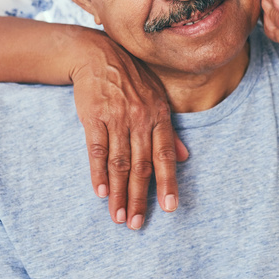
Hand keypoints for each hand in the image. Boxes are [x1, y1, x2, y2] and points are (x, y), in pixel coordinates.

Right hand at [70, 31, 188, 229]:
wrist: (98, 55)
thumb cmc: (131, 80)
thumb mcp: (156, 98)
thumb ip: (168, 130)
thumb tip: (184, 157)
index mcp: (159, 115)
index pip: (165, 154)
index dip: (167, 182)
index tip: (169, 208)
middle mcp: (140, 118)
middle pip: (141, 165)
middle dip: (139, 197)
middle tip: (136, 223)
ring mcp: (116, 118)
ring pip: (119, 163)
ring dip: (118, 193)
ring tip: (118, 217)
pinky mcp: (93, 117)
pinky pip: (97, 150)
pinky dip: (99, 173)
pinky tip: (100, 192)